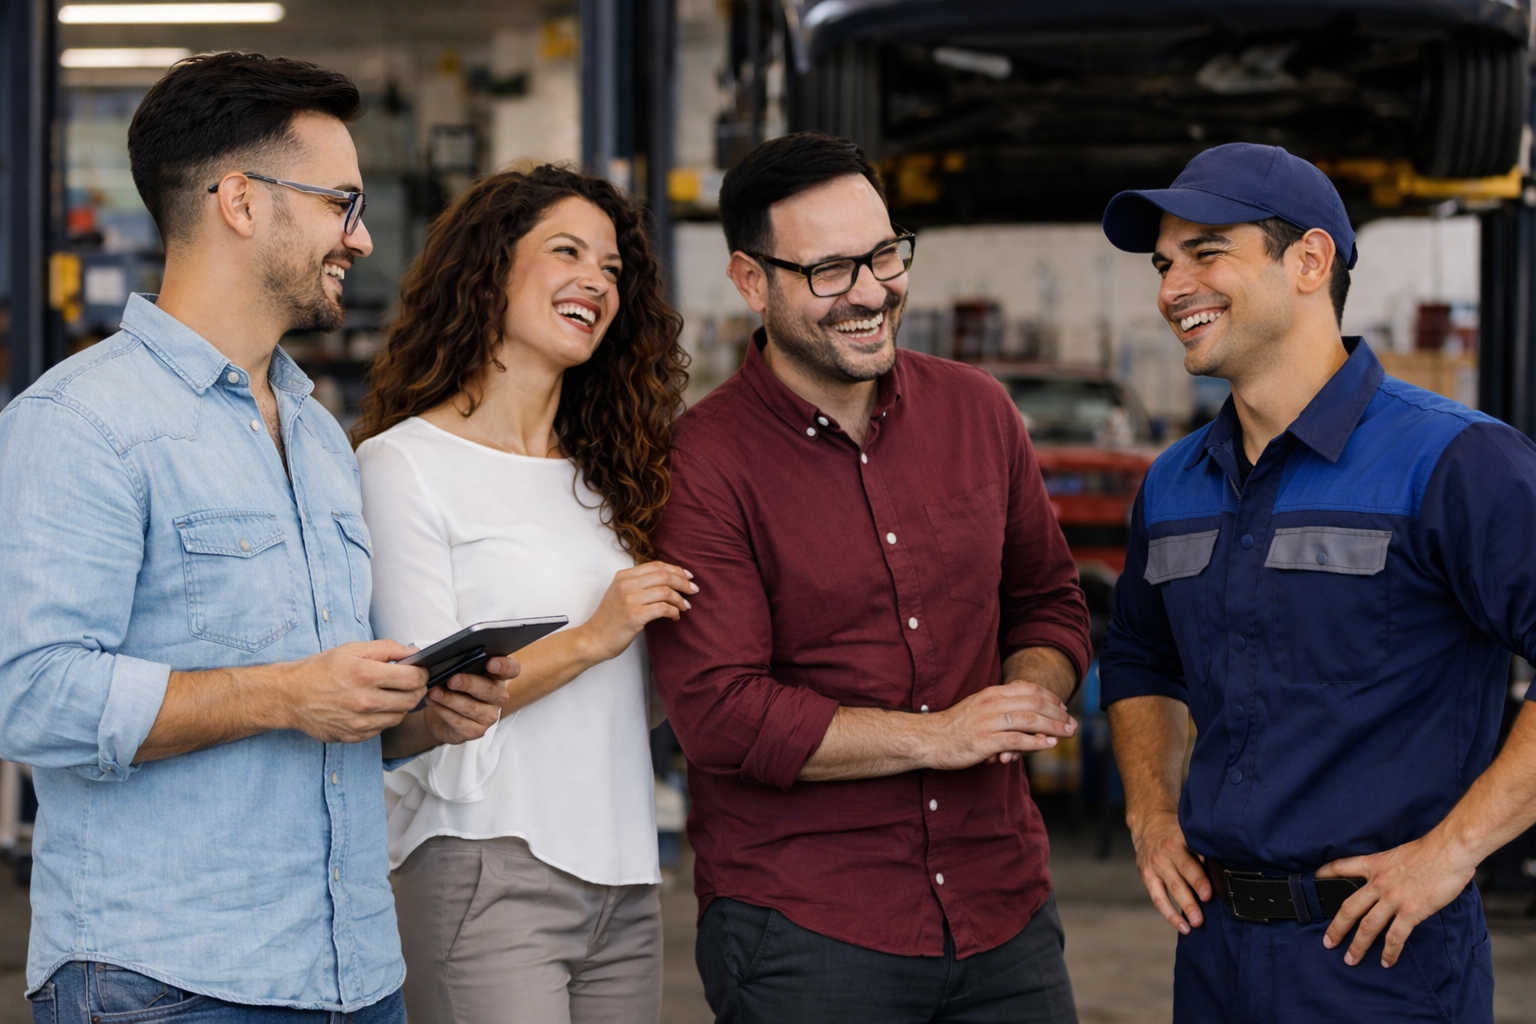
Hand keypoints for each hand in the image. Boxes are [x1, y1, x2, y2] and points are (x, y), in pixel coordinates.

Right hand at [275, 639, 427, 742]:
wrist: (290, 696)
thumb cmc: (320, 670)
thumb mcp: (352, 649)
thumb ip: (387, 648)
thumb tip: (413, 652)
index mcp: (365, 675)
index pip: (412, 679)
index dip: (421, 673)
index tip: (419, 671)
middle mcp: (364, 701)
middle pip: (411, 700)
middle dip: (416, 689)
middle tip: (409, 682)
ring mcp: (360, 722)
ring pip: (399, 716)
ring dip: (401, 704)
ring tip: (389, 693)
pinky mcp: (355, 736)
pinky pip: (383, 728)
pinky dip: (384, 717)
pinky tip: (374, 706)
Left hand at [419, 655, 520, 744]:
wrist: (442, 713)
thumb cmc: (454, 686)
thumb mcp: (460, 671)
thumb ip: (462, 662)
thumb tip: (450, 659)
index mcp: (498, 676)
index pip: (511, 669)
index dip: (504, 666)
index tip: (490, 663)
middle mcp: (498, 696)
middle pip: (490, 690)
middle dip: (469, 684)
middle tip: (452, 680)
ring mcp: (489, 715)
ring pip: (472, 708)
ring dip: (450, 699)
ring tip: (434, 692)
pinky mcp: (476, 731)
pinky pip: (459, 722)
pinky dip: (443, 711)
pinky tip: (433, 703)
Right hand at [576, 561, 696, 662]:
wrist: (593, 639)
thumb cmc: (609, 620)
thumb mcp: (619, 594)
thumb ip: (638, 584)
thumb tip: (667, 580)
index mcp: (623, 576)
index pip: (656, 566)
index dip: (676, 570)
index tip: (688, 576)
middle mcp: (626, 584)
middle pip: (664, 576)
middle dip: (683, 582)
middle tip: (694, 590)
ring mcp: (629, 599)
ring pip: (666, 591)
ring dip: (680, 599)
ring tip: (685, 607)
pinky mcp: (634, 615)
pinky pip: (663, 608)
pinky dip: (674, 611)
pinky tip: (675, 616)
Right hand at [922, 680, 1076, 770]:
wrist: (928, 739)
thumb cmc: (954, 726)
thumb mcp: (977, 706)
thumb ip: (999, 705)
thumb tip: (1023, 708)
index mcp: (991, 693)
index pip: (1029, 689)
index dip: (1051, 698)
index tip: (1063, 708)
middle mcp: (992, 704)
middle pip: (1034, 703)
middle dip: (1057, 713)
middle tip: (1072, 724)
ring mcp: (988, 722)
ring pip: (1029, 720)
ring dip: (1053, 727)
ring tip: (1067, 733)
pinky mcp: (984, 742)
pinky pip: (1016, 740)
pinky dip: (1036, 742)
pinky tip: (1049, 745)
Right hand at [1129, 810, 1210, 934]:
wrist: (1149, 824)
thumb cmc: (1177, 832)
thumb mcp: (1190, 834)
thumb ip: (1203, 850)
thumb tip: (1226, 870)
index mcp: (1177, 842)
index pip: (1188, 864)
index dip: (1198, 880)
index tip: (1208, 895)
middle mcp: (1164, 855)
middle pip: (1177, 881)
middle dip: (1189, 901)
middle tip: (1200, 918)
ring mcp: (1154, 867)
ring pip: (1167, 892)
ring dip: (1180, 911)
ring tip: (1193, 925)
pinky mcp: (1147, 877)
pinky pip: (1157, 898)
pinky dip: (1169, 914)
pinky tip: (1182, 926)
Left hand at [1318, 833, 1476, 967]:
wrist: (1449, 850)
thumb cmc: (1432, 849)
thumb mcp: (1400, 852)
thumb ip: (1392, 866)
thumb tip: (1395, 875)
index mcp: (1375, 864)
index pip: (1342, 867)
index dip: (1326, 873)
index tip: (1315, 880)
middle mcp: (1379, 883)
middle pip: (1349, 908)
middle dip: (1336, 928)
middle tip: (1328, 942)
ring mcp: (1393, 899)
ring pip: (1368, 927)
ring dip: (1358, 946)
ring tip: (1351, 959)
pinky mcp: (1411, 912)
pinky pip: (1395, 937)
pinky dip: (1389, 952)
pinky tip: (1387, 962)